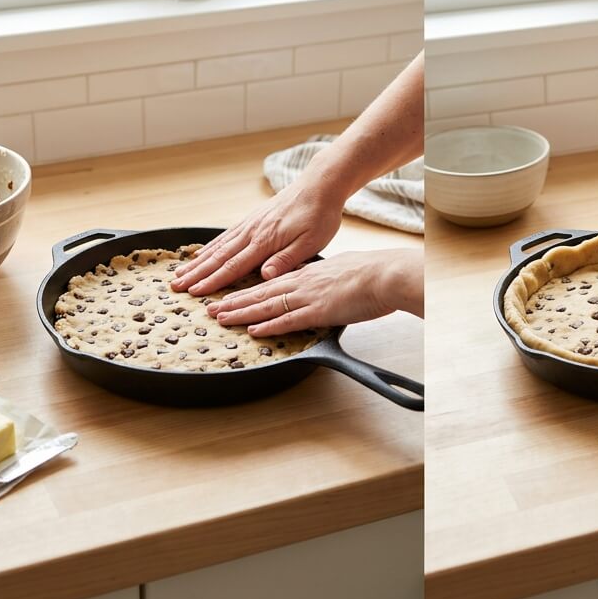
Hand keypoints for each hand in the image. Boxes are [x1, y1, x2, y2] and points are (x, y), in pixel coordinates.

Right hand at [171, 179, 344, 295]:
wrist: (319, 185)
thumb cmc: (319, 215)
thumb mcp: (311, 242)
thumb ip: (286, 260)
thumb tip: (265, 276)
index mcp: (265, 241)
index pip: (234, 266)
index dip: (213, 281)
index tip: (195, 292)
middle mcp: (252, 232)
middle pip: (219, 257)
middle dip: (196, 273)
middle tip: (175, 285)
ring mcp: (250, 224)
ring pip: (218, 246)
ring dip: (198, 261)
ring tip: (180, 272)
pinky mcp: (252, 218)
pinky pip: (226, 235)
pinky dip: (210, 246)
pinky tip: (202, 253)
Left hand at [206, 249, 415, 335]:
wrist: (386, 274)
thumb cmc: (370, 272)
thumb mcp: (340, 269)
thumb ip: (324, 277)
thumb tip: (318, 283)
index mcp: (307, 272)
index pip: (269, 283)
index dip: (246, 290)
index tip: (228, 295)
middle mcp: (301, 283)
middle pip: (260, 293)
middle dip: (234, 301)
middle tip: (211, 308)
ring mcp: (308, 296)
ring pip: (267, 305)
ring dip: (242, 312)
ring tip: (220, 318)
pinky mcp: (318, 311)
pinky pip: (288, 320)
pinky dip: (268, 325)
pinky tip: (253, 330)